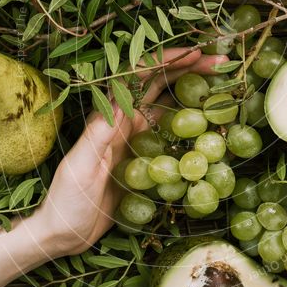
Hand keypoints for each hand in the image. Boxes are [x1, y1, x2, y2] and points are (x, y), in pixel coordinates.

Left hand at [35, 48, 226, 256]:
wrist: (63, 233)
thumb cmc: (66, 200)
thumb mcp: (80, 167)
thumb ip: (99, 135)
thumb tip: (122, 102)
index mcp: (109, 117)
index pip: (139, 76)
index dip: (167, 60)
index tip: (196, 53)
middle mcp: (124, 121)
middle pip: (159, 84)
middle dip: (189, 67)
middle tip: (222, 62)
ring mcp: (135, 140)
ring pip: (169, 105)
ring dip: (193, 90)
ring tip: (222, 82)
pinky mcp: (144, 159)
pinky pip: (171, 135)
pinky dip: (192, 124)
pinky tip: (211, 124)